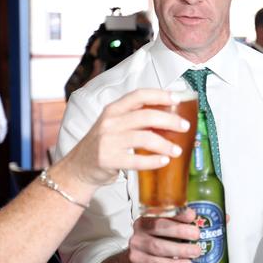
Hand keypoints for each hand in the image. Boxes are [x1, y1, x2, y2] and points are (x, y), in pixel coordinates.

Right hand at [63, 88, 190, 187]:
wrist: (78, 167)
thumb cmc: (103, 144)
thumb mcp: (114, 124)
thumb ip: (136, 118)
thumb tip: (170, 116)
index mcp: (113, 109)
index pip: (139, 95)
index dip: (160, 94)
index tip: (177, 98)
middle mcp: (109, 122)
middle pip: (146, 116)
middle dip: (170, 120)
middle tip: (185, 127)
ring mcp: (107, 141)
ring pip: (144, 138)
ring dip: (165, 144)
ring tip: (177, 150)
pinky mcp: (108, 159)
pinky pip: (136, 160)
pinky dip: (153, 161)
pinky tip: (164, 161)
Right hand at [128, 208, 201, 262]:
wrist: (141, 257)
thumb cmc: (159, 238)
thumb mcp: (166, 226)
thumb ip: (179, 221)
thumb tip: (200, 219)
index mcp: (148, 215)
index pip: (161, 211)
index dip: (177, 213)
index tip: (192, 216)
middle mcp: (140, 228)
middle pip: (158, 227)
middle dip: (180, 231)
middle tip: (196, 234)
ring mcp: (137, 244)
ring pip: (158, 247)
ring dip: (180, 249)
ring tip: (196, 251)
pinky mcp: (138, 260)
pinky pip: (157, 262)